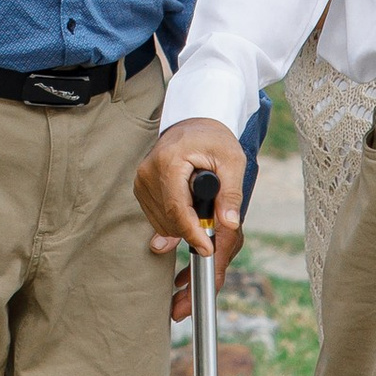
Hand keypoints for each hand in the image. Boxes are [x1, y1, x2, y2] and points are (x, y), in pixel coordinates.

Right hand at [135, 119, 247, 321]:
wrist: (194, 124)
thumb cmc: (215, 140)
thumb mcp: (233, 161)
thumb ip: (230, 194)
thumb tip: (228, 225)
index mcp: (169, 162)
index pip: (177, 209)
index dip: (192, 234)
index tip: (207, 250)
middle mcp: (148, 174)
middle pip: (169, 222)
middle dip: (192, 238)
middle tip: (213, 250)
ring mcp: (141, 183)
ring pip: (162, 225)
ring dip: (184, 233)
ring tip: (205, 228)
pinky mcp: (142, 191)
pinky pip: (158, 220)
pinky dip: (175, 227)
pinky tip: (191, 223)